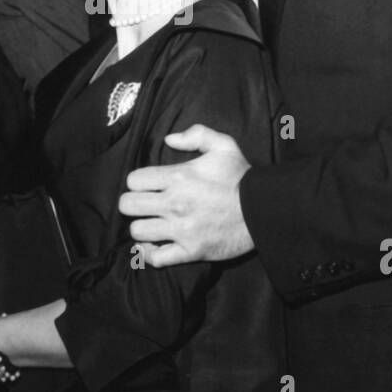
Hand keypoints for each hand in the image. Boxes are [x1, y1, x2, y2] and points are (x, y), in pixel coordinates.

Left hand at [119, 124, 254, 266]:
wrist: (263, 210)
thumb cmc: (241, 177)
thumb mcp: (224, 145)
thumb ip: (196, 134)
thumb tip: (169, 139)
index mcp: (178, 176)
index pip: (133, 180)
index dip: (137, 182)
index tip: (147, 186)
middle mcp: (174, 203)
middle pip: (128, 205)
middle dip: (132, 203)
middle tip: (143, 205)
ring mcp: (181, 230)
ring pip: (137, 231)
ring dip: (141, 227)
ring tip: (149, 224)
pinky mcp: (190, 251)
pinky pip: (155, 257)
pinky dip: (149, 253)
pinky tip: (152, 245)